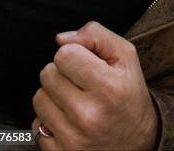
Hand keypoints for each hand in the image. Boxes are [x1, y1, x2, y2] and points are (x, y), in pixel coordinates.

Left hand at [31, 21, 158, 149]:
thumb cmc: (129, 92)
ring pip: (39, 98)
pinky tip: (70, 118)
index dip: (74, 53)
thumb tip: (61, 39)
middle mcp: (89, 114)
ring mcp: (73, 137)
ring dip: (53, 94)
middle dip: (63, 72)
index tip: (86, 62)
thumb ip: (96, 36)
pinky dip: (50, 118)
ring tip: (75, 98)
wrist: (137, 138)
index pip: (64, 55)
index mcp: (109, 87)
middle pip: (48, 74)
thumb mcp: (126, 56)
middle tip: (82, 81)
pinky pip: (36, 124)